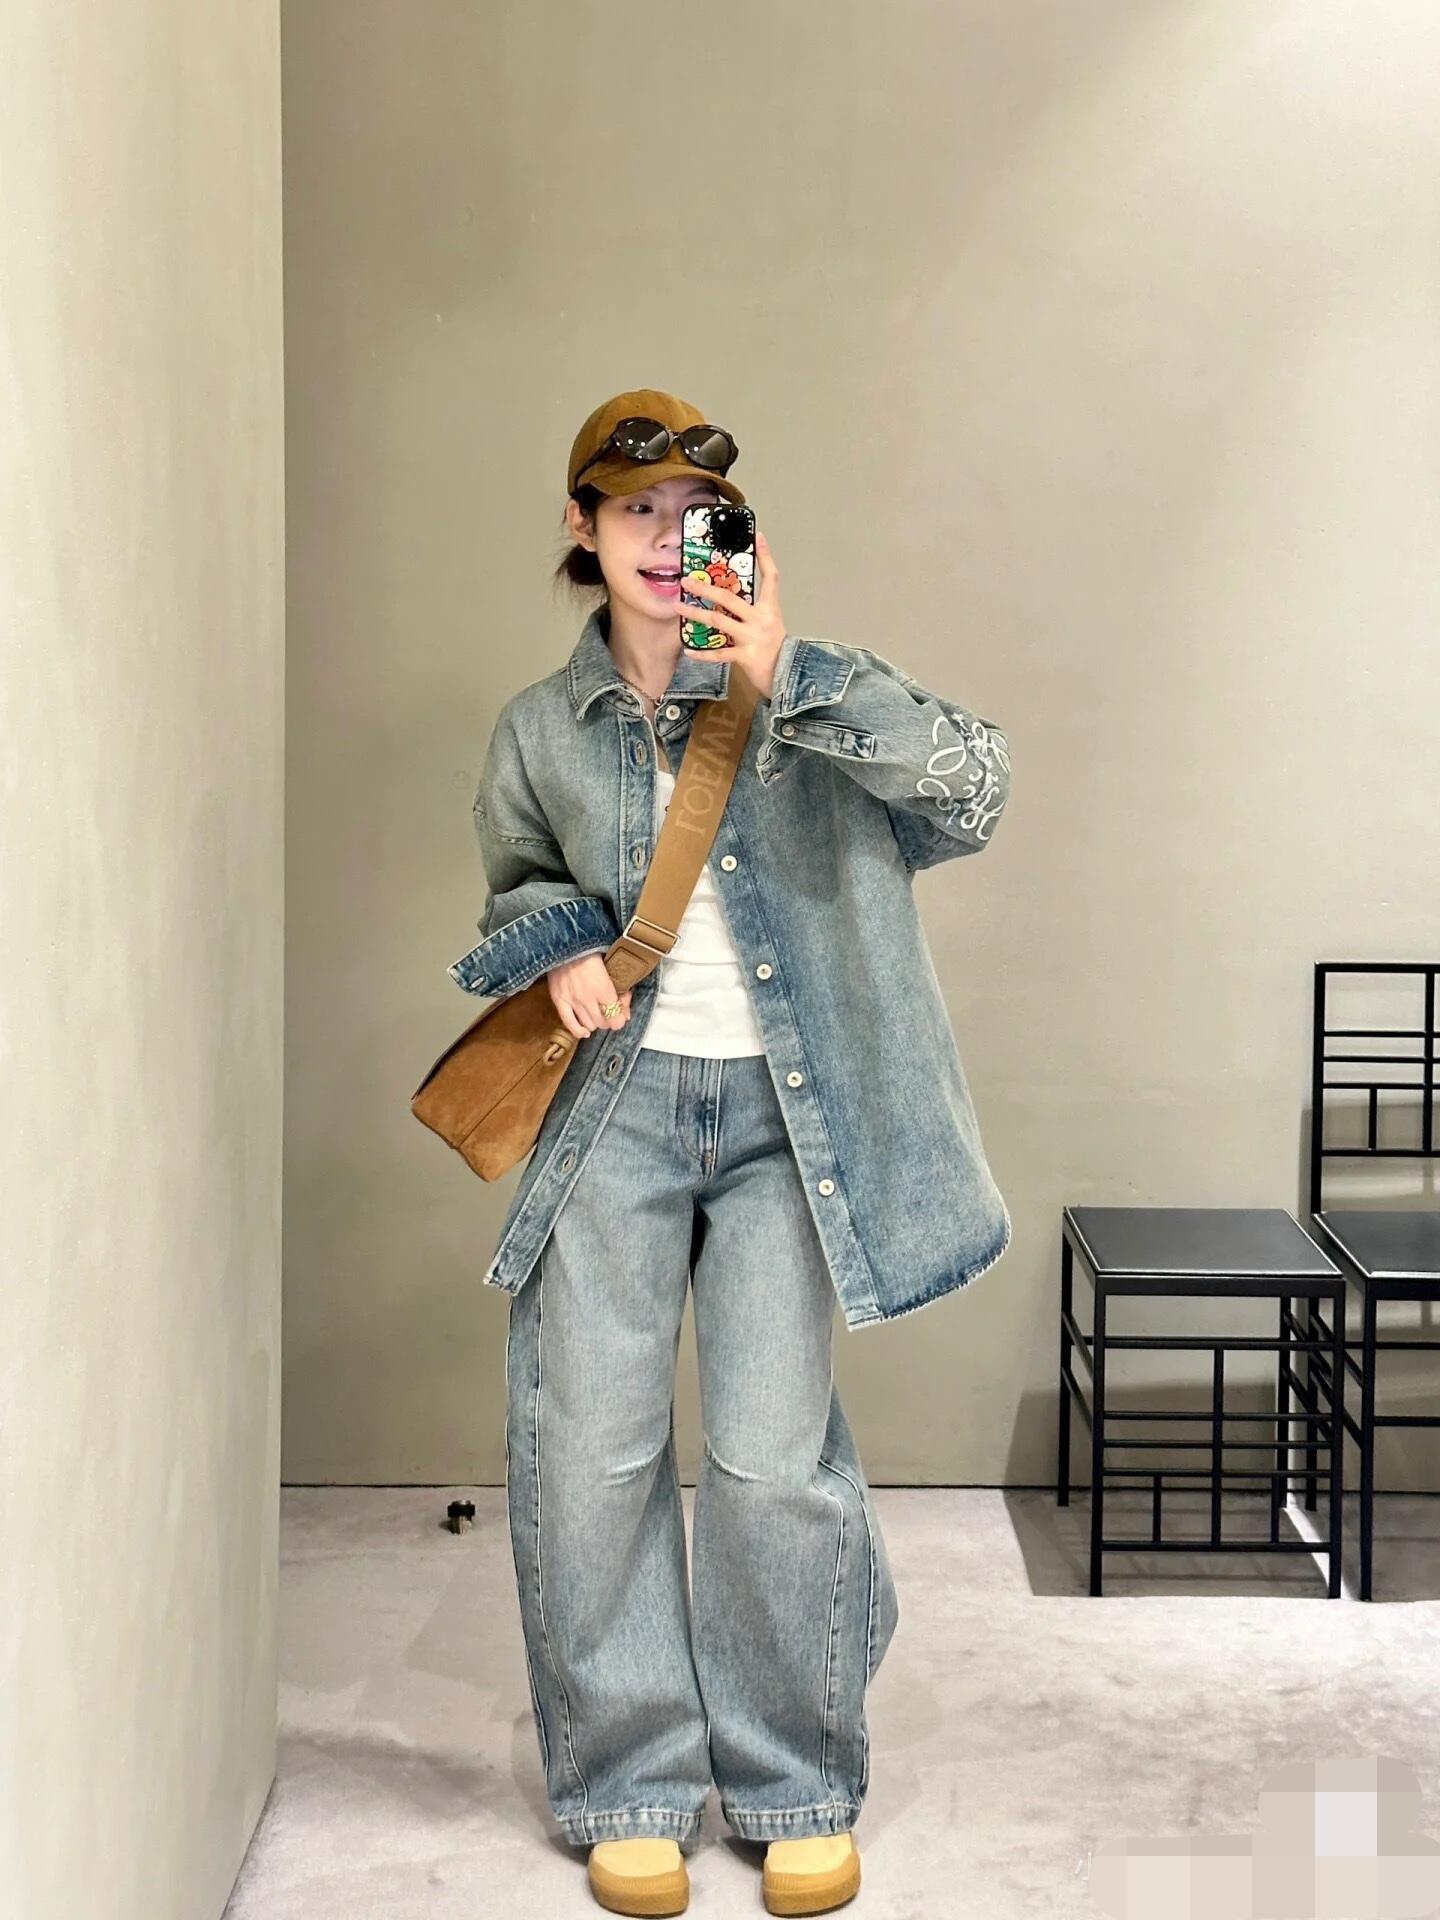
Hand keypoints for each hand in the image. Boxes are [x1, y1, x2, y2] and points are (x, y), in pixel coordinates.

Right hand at [547, 953, 630, 1039]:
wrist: (565, 941)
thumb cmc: (590, 950)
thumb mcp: (611, 967)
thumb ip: (620, 989)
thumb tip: (626, 1012)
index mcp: (603, 988)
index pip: (616, 1018)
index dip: (621, 1017)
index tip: (621, 1010)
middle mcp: (588, 998)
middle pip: (603, 1023)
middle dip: (609, 1019)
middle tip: (609, 1010)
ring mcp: (572, 1000)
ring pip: (588, 1025)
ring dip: (596, 1023)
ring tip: (597, 1015)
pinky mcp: (559, 999)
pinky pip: (569, 1023)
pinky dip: (578, 1031)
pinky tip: (585, 1032)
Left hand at [682, 528, 786, 702]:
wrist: (786, 674)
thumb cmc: (774, 646)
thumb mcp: (770, 622)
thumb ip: (753, 609)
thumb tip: (728, 596)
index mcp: (769, 608)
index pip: (771, 577)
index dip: (765, 556)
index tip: (758, 536)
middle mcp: (761, 619)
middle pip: (729, 598)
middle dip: (706, 588)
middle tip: (686, 581)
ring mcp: (752, 637)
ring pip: (719, 621)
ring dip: (696, 614)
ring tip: (678, 607)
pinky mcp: (745, 656)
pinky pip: (719, 653)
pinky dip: (702, 653)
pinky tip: (689, 650)